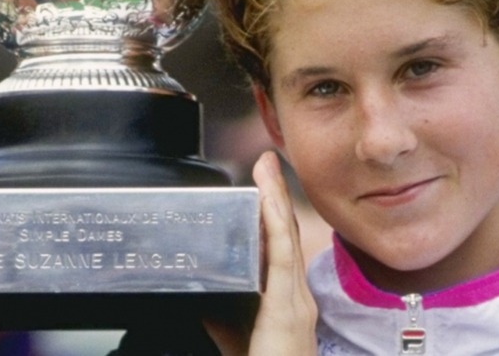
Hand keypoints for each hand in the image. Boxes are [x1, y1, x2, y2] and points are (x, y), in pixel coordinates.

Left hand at [205, 152, 317, 354]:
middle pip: (286, 235)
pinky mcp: (288, 311)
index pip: (280, 247)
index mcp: (286, 302)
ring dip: (275, 201)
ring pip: (286, 240)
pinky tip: (270, 206)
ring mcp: (296, 303)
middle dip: (275, 196)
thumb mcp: (236, 338)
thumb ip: (223, 314)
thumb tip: (202, 291)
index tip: (262, 183)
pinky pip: (283, 260)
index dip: (273, 212)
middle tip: (265, 161)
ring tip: (265, 169)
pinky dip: (277, 228)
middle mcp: (296, 297)